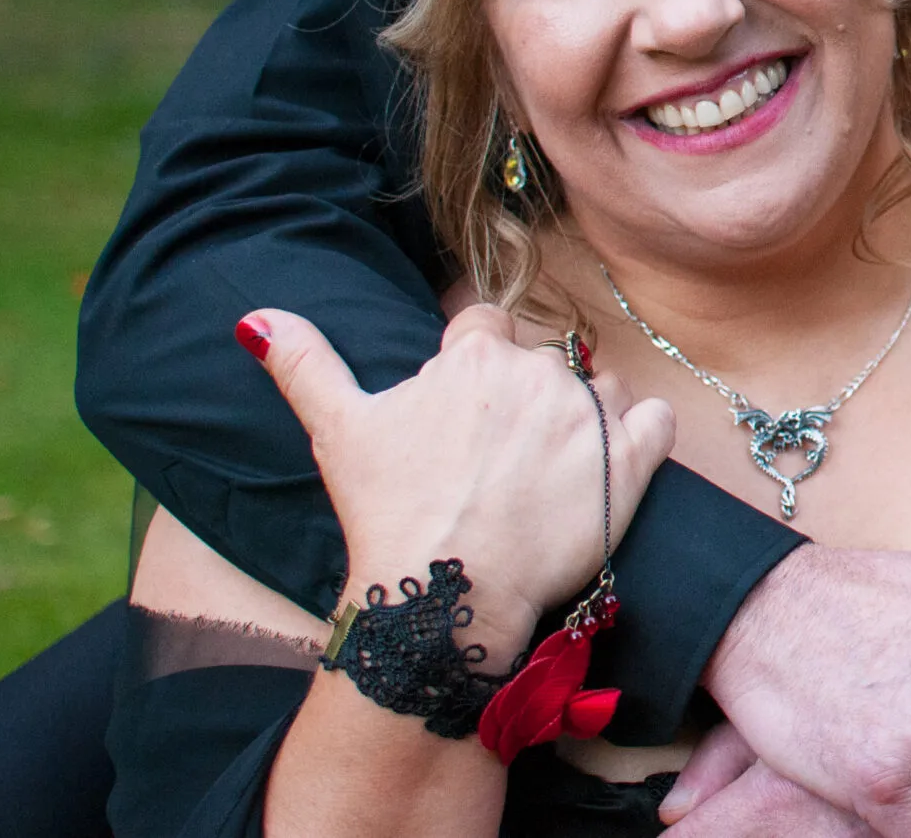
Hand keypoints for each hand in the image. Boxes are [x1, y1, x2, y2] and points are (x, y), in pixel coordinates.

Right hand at [241, 304, 677, 658]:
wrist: (447, 595)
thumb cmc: (389, 514)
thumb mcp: (337, 431)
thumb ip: (304, 364)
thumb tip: (255, 316)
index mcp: (476, 355)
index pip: (487, 327)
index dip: (476, 368)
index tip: (465, 415)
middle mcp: (538, 371)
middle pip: (544, 362)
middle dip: (526, 401)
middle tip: (499, 463)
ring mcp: (588, 414)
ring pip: (600, 388)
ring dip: (582, 418)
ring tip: (546, 476)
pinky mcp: (630, 460)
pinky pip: (654, 420)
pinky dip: (641, 435)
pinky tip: (610, 466)